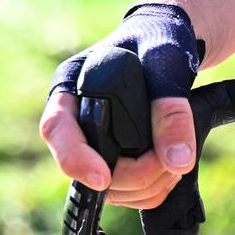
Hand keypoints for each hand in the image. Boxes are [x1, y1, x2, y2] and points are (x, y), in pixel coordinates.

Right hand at [42, 3, 203, 209]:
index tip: (102, 177)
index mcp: (71, 87)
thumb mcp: (166, 63)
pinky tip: (173, 166)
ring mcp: (93, 145)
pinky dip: (154, 189)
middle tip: (174, 159)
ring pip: (110, 190)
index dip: (75, 158)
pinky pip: (129, 194)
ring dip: (149, 184)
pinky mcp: (114, 162)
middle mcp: (75, 121)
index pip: (56, 129)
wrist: (169, 42)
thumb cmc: (159, 40)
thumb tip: (178, 161)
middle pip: (87, 170)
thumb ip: (171, 107)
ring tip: (178, 157)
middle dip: (135, 174)